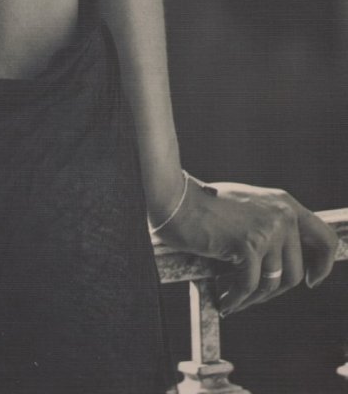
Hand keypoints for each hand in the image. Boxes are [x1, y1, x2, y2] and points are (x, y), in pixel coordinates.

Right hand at [154, 178, 338, 315]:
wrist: (176, 199)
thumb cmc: (206, 205)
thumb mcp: (249, 207)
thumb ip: (271, 224)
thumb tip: (287, 258)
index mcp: (284, 203)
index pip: (325, 237)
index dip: (323, 265)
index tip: (311, 281)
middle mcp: (282, 214)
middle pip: (296, 271)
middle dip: (275, 290)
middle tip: (253, 296)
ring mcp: (267, 229)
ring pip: (273, 283)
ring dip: (254, 298)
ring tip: (234, 299)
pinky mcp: (249, 244)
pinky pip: (249, 285)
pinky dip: (236, 299)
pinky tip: (224, 301)